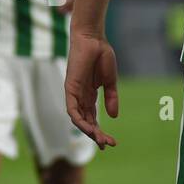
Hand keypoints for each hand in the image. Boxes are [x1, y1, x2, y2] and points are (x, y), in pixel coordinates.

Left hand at [65, 31, 118, 148]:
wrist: (94, 39)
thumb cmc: (101, 55)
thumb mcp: (110, 82)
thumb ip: (111, 98)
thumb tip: (113, 116)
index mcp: (89, 94)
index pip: (92, 117)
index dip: (100, 131)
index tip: (111, 142)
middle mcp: (80, 95)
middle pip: (86, 120)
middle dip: (96, 134)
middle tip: (108, 144)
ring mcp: (74, 92)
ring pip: (78, 118)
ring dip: (89, 130)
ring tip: (101, 139)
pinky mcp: (70, 87)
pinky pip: (72, 108)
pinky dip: (79, 119)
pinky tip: (88, 128)